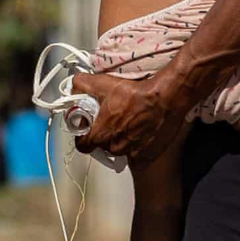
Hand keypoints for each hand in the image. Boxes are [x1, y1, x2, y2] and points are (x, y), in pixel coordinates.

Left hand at [71, 70, 185, 164]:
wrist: (166, 98)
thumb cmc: (137, 94)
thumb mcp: (103, 83)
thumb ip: (82, 84)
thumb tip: (74, 86)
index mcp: (101, 135)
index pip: (82, 145)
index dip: (84, 137)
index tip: (88, 130)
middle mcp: (114, 148)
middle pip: (103, 147)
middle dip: (106, 135)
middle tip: (114, 121)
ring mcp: (131, 154)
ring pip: (120, 151)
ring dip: (122, 141)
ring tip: (131, 125)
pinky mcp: (147, 157)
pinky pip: (137, 157)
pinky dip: (138, 148)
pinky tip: (142, 134)